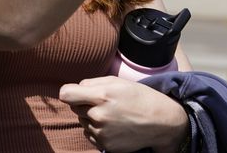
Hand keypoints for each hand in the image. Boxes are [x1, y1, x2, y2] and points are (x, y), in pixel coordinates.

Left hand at [59, 76, 188, 152]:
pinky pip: (90, 134)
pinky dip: (97, 130)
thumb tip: (75, 89)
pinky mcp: (104, 145)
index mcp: (101, 95)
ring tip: (112, 115)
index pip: (66, 94)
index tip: (75, 93)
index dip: (70, 92)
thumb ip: (93, 82)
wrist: (160, 122)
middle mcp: (98, 115)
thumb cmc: (140, 97)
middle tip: (104, 102)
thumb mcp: (118, 81)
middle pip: (74, 107)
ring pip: (82, 121)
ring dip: (91, 117)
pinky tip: (113, 126)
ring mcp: (101, 132)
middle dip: (84, 103)